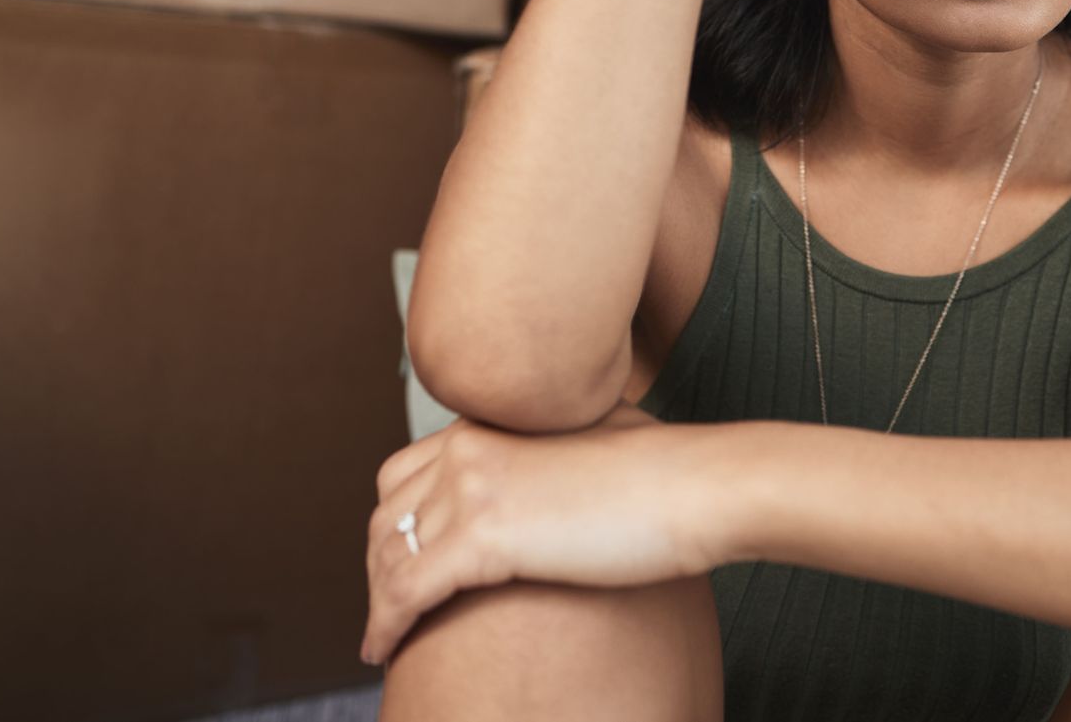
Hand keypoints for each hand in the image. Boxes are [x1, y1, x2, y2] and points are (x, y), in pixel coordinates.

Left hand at [359, 400, 720, 666]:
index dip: (393, 525)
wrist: (693, 485)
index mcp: (489, 423)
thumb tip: (560, 468)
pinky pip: (405, 590)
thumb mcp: (591, 438)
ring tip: (382, 635)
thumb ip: (555, 444)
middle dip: (378, 565)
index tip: (399, 562)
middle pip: (385, 515)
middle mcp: (467, 447)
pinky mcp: (483, 536)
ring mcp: (470, 488)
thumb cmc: (664, 470)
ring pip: (387, 556)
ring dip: (377, 601)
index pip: (404, 474)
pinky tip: (382, 648)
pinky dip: (385, 624)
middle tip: (386, 607)